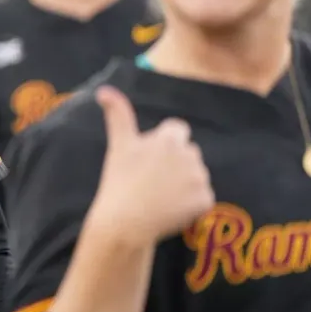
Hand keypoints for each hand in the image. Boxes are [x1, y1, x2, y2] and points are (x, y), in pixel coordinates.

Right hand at [88, 86, 214, 244]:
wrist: (125, 222)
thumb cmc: (119, 181)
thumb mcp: (119, 145)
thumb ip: (117, 114)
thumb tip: (104, 89)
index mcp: (169, 139)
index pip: (178, 129)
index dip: (165, 143)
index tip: (150, 159)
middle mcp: (189, 154)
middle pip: (189, 153)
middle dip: (176, 164)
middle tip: (152, 181)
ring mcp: (199, 178)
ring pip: (196, 176)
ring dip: (184, 183)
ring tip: (160, 197)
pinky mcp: (206, 200)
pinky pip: (203, 198)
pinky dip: (191, 205)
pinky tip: (171, 210)